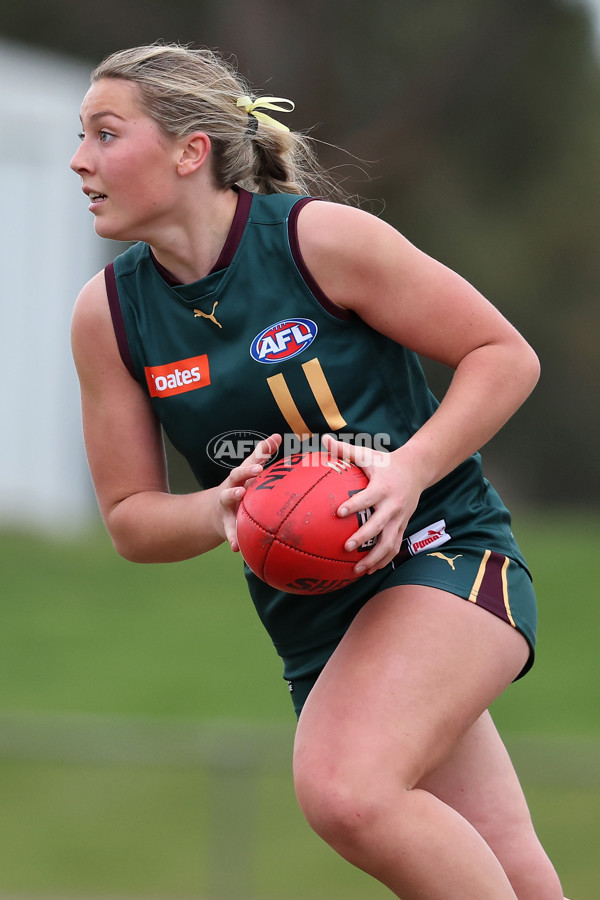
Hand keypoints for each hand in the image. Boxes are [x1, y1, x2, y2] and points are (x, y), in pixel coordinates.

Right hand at [219, 434, 280, 550]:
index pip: (247, 465)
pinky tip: (237, 548)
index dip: (257, 457)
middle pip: (235, 477)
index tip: (267, 454)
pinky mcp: (227, 525)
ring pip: (228, 500)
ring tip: (241, 496)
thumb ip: (261, 454)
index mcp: (240, 478)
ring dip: (233, 497)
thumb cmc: (238, 488)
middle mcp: (231, 488)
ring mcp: (227, 506)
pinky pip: (230, 532)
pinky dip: (233, 539)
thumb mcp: (247, 472)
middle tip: (257, 470)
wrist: (213, 513)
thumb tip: (276, 435)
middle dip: (245, 473)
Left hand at [321, 433, 424, 574]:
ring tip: (357, 570)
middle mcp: (393, 505)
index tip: (338, 513)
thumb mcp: (367, 454)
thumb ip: (344, 450)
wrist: (417, 469)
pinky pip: (394, 547)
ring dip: (374, 558)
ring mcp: (400, 518)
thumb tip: (323, 438)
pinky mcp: (403, 526)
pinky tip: (368, 571)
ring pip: (389, 543)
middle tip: (346, 547)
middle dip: (364, 537)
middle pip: (380, 525)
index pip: (368, 498)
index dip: (354, 505)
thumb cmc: (385, 463)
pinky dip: (383, 561)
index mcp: (383, 487)